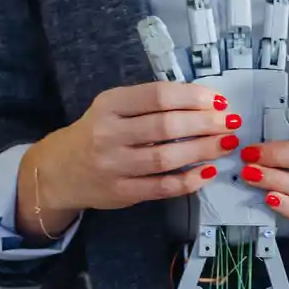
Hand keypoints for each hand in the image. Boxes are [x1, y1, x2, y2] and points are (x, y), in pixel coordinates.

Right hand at [29, 82, 236, 222]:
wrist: (58, 172)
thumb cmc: (95, 133)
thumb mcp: (112, 108)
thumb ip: (148, 104)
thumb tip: (203, 102)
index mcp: (109, 105)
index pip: (158, 96)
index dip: (193, 97)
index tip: (218, 100)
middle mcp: (109, 134)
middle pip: (166, 126)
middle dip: (204, 123)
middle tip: (230, 123)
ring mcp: (114, 166)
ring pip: (167, 158)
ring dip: (203, 150)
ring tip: (226, 144)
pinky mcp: (122, 193)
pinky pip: (162, 187)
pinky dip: (189, 180)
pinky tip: (209, 172)